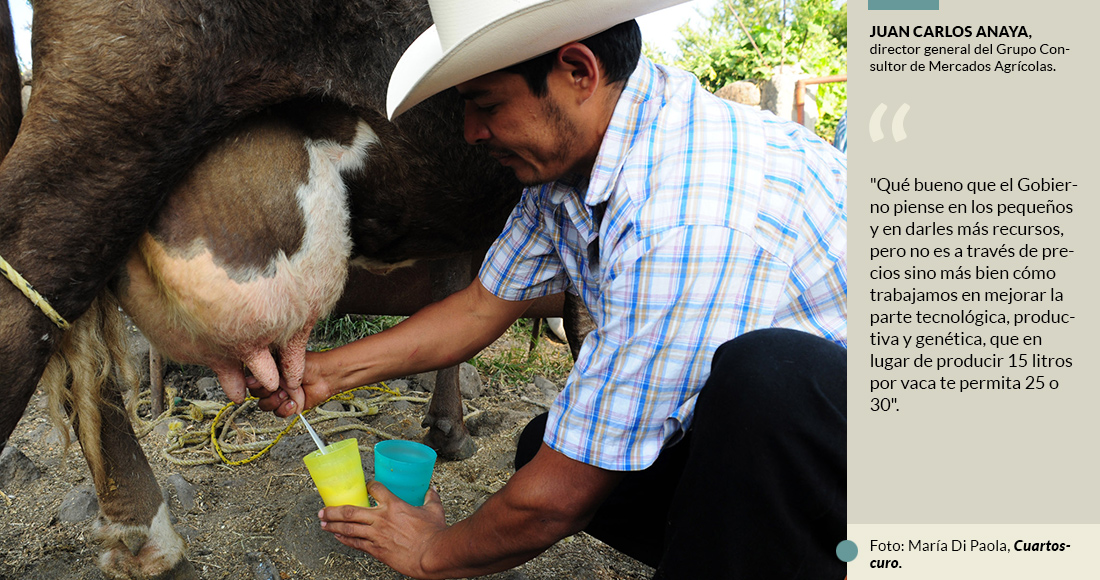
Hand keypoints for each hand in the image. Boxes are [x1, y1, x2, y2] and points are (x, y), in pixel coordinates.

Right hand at [248, 351, 332, 415]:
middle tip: (279, 386)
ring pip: (265, 405)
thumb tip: (248, 380)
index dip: (256, 383)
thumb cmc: (308, 365)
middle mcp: (272, 383)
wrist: (325, 376)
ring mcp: (279, 395)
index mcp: (267, 369)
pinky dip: (286, 409)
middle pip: (256, 395)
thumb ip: (266, 374)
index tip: (262, 382)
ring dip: (276, 401)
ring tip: (288, 394)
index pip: (250, 380)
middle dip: (267, 392)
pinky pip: (278, 413)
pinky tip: (293, 402)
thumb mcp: (283, 366)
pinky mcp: (288, 406)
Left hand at [319, 481, 447, 577]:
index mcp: (394, 505)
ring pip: (348, 528)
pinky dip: (344, 539)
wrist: (432, 555)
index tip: (365, 486)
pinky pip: (355, 543)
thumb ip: (430, 498)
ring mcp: (376, 535)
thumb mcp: (434, 510)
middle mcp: (381, 519)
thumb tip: (431, 489)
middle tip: (323, 509)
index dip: (368, 485)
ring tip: (323, 523)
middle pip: (350, 511)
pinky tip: (337, 536)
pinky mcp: (376, 550)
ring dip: (333, 525)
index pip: (375, 489)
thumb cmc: (434, 533)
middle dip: (334, 510)